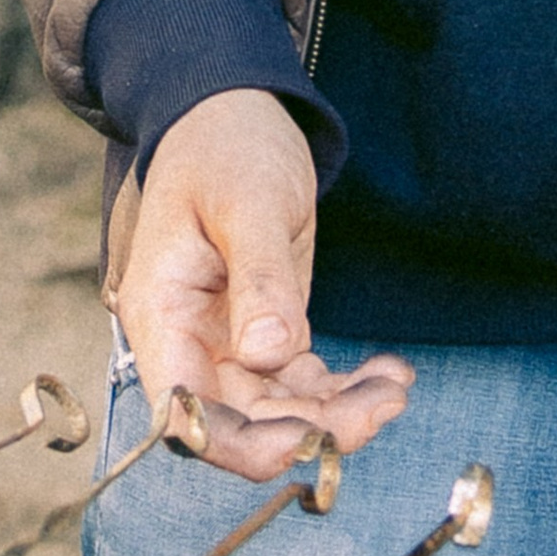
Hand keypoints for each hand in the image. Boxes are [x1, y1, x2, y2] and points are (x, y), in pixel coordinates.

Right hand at [112, 89, 413, 483]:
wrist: (235, 111)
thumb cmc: (227, 144)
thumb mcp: (246, 199)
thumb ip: (259, 275)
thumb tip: (269, 352)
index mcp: (161, 312)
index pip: (183, 413)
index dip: (237, 444)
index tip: (303, 442)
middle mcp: (188, 340)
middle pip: (240, 423)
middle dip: (310, 429)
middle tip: (381, 405)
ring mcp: (227, 340)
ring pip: (278, 411)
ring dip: (338, 413)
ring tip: (395, 387)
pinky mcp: (267, 329)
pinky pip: (302, 383)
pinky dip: (345, 389)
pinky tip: (389, 374)